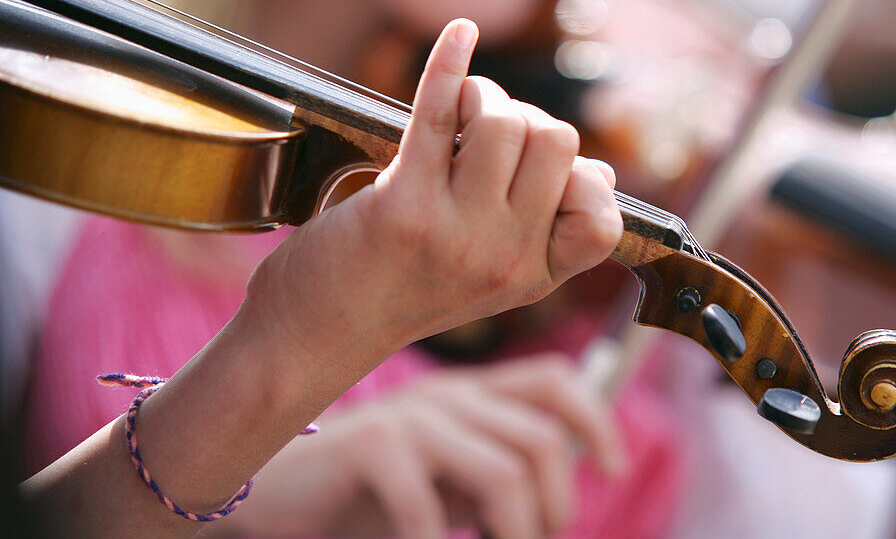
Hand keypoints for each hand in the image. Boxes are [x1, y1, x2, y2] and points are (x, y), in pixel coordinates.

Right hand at [216, 355, 627, 538]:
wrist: (275, 489)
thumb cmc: (369, 494)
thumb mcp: (445, 482)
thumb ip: (493, 477)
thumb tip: (556, 504)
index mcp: (471, 395)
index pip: (554, 380)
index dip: (597, 419)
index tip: (613, 469)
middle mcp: (447, 395)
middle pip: (541, 438)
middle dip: (557, 507)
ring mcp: (410, 416)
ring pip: (504, 474)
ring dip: (516, 535)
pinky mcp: (372, 445)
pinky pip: (429, 503)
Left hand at [243, 18, 622, 389]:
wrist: (318, 333)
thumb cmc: (403, 290)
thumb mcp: (492, 278)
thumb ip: (545, 230)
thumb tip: (601, 174)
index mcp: (533, 276)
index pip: (604, 217)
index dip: (581, 178)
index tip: (539, 174)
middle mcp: (504, 257)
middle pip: (556, 141)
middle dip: (524, 117)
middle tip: (481, 134)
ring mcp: (457, 231)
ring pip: (508, 122)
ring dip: (482, 98)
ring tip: (454, 119)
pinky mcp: (404, 202)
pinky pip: (441, 113)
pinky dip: (451, 64)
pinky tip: (459, 34)